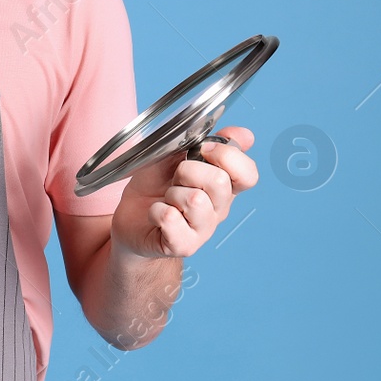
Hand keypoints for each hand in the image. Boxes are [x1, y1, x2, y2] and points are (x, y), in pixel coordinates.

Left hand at [110, 126, 258, 259]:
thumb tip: (245, 135)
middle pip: (220, 182)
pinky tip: (156, 213)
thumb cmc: (155, 185)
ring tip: (166, 198)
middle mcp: (219, 210)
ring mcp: (204, 230)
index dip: (228, 156)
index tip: (203, 148)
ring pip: (195, 200)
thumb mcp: (177, 153)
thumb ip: (209, 141)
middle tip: (176, 178)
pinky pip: (171, 219)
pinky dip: (157, 211)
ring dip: (172, 193)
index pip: (248, 174)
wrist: (132, 216)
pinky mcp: (184, 245)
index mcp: (224, 186)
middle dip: (189, 170)